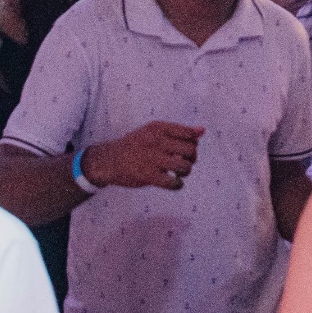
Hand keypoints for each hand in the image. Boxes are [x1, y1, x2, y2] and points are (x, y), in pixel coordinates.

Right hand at [82, 121, 204, 190]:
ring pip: (185, 166)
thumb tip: (202, 130)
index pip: (188, 133)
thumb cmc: (136, 144)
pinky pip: (174, 183)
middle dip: (192, 158)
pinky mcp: (149, 176)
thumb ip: (178, 130)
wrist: (109, 160)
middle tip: (184, 161)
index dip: (193, 143)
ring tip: (178, 172)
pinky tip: (173, 182)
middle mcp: (157, 141)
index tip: (186, 148)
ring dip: (186, 171)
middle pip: (190, 150)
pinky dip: (178, 184)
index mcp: (159, 128)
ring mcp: (153, 159)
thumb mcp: (153, 131)